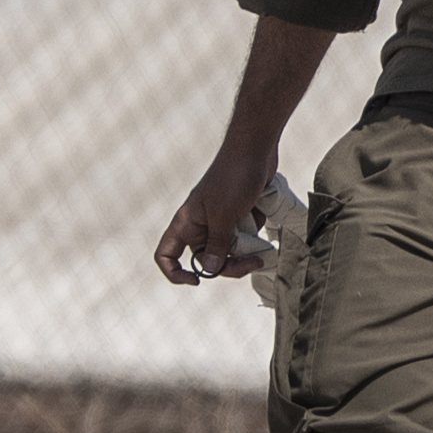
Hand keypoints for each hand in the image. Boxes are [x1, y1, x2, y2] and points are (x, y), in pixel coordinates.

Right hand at [153, 148, 275, 286]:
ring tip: (264, 251)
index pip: (166, 255)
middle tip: (254, 261)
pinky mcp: (240, 219)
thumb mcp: (224, 214)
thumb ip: (217, 243)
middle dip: (229, 267)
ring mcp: (221, 223)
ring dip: (245, 256)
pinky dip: (254, 243)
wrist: (256, 151)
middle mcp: (200, 226)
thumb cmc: (234, 177)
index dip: (175, 273)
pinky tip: (266, 236)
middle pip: (206, 261)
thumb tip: (209, 270)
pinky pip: (244, 241)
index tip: (198, 281)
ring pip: (228, 254)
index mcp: (186, 224)